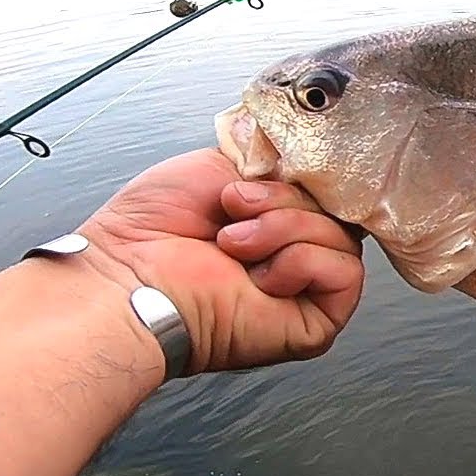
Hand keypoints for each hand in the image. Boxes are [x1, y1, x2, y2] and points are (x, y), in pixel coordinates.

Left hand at [77, 148, 364, 373]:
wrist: (130, 276)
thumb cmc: (153, 229)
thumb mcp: (221, 164)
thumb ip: (276, 160)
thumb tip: (314, 154)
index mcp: (277, 219)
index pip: (326, 187)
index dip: (306, 175)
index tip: (265, 173)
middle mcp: (295, 253)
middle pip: (335, 209)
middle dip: (283, 200)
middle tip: (234, 212)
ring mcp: (308, 288)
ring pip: (342, 237)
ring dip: (283, 229)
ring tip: (234, 244)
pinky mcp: (319, 321)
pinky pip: (345, 272)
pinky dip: (301, 262)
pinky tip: (259, 276)